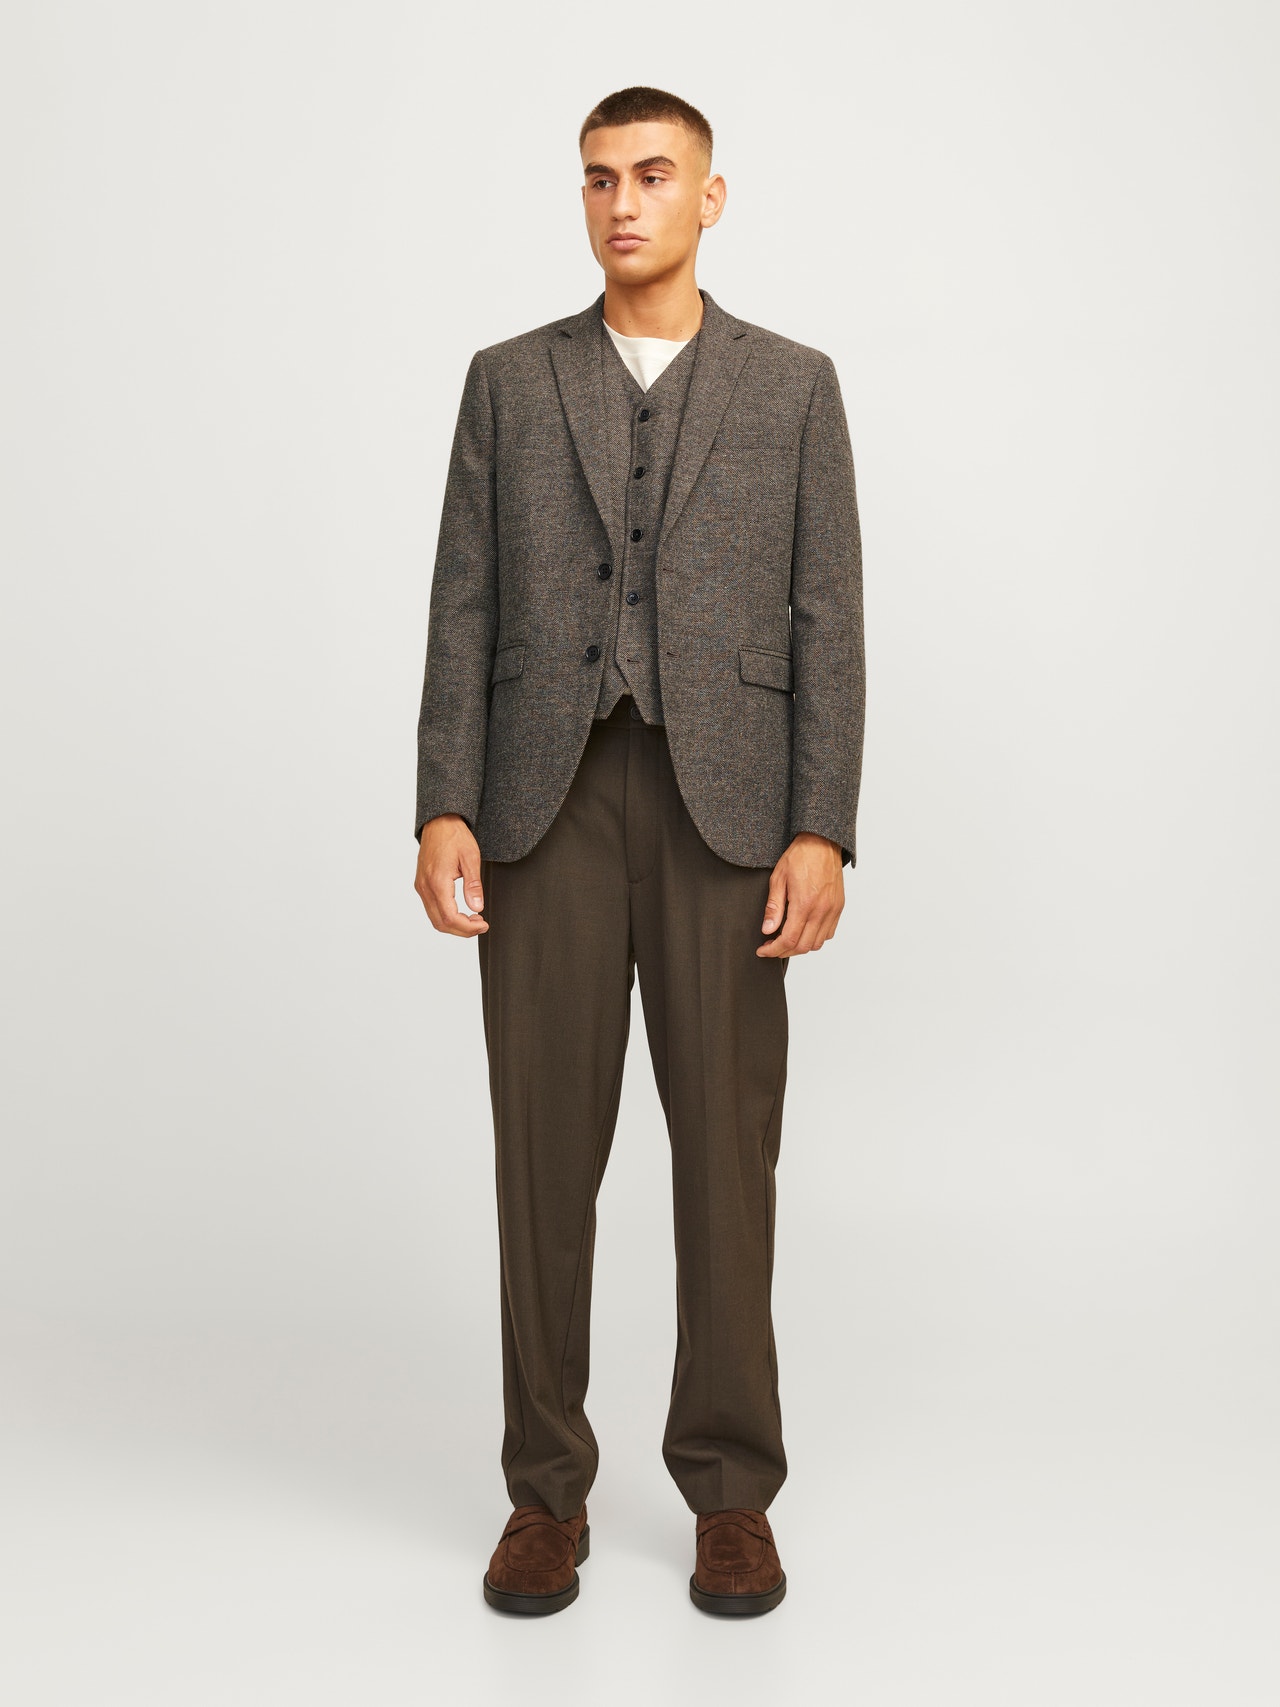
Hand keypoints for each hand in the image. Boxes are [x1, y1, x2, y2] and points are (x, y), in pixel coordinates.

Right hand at [414, 814, 489, 936]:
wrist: (439, 822)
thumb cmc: (455, 836)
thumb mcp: (471, 858)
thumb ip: (473, 885)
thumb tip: (477, 908)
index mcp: (437, 881)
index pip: (450, 917)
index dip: (467, 928)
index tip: (483, 925)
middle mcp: (425, 887)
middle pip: (440, 923)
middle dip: (462, 930)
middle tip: (481, 925)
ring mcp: (421, 886)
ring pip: (434, 918)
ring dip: (454, 925)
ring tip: (473, 919)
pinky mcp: (421, 884)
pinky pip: (431, 908)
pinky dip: (446, 916)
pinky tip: (461, 911)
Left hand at [757, 833, 843, 956]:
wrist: (822, 842)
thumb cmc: (799, 856)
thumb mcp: (778, 879)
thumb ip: (773, 907)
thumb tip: (767, 930)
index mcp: (804, 903)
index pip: (789, 939)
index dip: (774, 950)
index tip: (762, 950)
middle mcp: (821, 910)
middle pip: (803, 946)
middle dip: (784, 952)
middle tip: (771, 947)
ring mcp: (832, 909)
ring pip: (817, 943)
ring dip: (800, 947)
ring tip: (786, 940)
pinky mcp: (838, 907)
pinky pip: (828, 933)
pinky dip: (815, 938)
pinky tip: (803, 931)